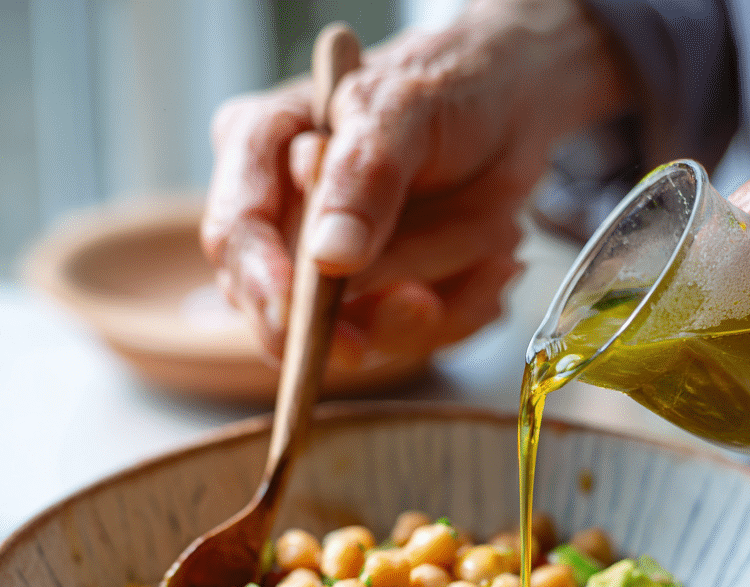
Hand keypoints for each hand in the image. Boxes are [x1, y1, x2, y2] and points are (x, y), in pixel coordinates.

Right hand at [201, 1, 625, 364]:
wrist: (513, 105)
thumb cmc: (447, 87)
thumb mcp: (407, 108)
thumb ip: (365, 176)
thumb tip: (327, 256)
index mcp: (263, 151)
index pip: (235, 234)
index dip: (262, 285)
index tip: (298, 318)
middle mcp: (288, 221)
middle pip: (291, 313)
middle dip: (367, 316)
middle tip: (424, 299)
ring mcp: (338, 272)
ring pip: (368, 335)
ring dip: (437, 300)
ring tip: (493, 237)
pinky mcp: (387, 304)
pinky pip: (423, 337)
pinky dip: (469, 304)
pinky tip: (497, 258)